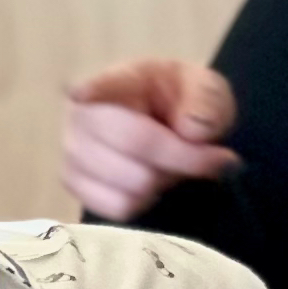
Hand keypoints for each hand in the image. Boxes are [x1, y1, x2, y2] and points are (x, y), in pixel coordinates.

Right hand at [59, 58, 239, 221]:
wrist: (162, 126)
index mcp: (118, 82)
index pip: (101, 86)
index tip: (81, 93)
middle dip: (185, 158)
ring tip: (173, 166)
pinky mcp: (73, 184)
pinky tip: (151, 182)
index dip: (90, 90)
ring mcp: (73, 152)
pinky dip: (146, 201)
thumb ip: (207, 101)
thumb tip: (192, 132)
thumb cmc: (180, 101)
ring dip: (166, 181)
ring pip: (132, 183)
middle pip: (136, 144)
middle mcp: (83, 116)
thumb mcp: (205, 88)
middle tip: (215, 159)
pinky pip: (119, 207)